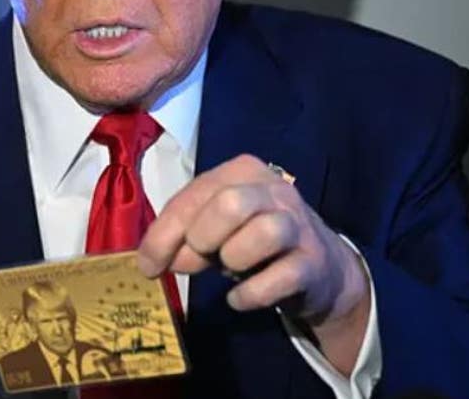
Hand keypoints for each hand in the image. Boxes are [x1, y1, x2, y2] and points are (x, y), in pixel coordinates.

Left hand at [136, 154, 370, 372]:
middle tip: (196, 262)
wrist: (320, 270)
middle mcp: (275, 191)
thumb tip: (155, 261)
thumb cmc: (254, 242)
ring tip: (229, 270)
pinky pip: (279, 278)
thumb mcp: (215, 231)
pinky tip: (239, 297)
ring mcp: (299, 226)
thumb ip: (183, 237)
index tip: (147, 265)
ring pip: (263, 232)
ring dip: (233, 259)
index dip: (165, 232)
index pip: (196, 193)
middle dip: (202, 238)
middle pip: (229, 204)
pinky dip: (250, 293)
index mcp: (244, 171)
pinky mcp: (313, 263)